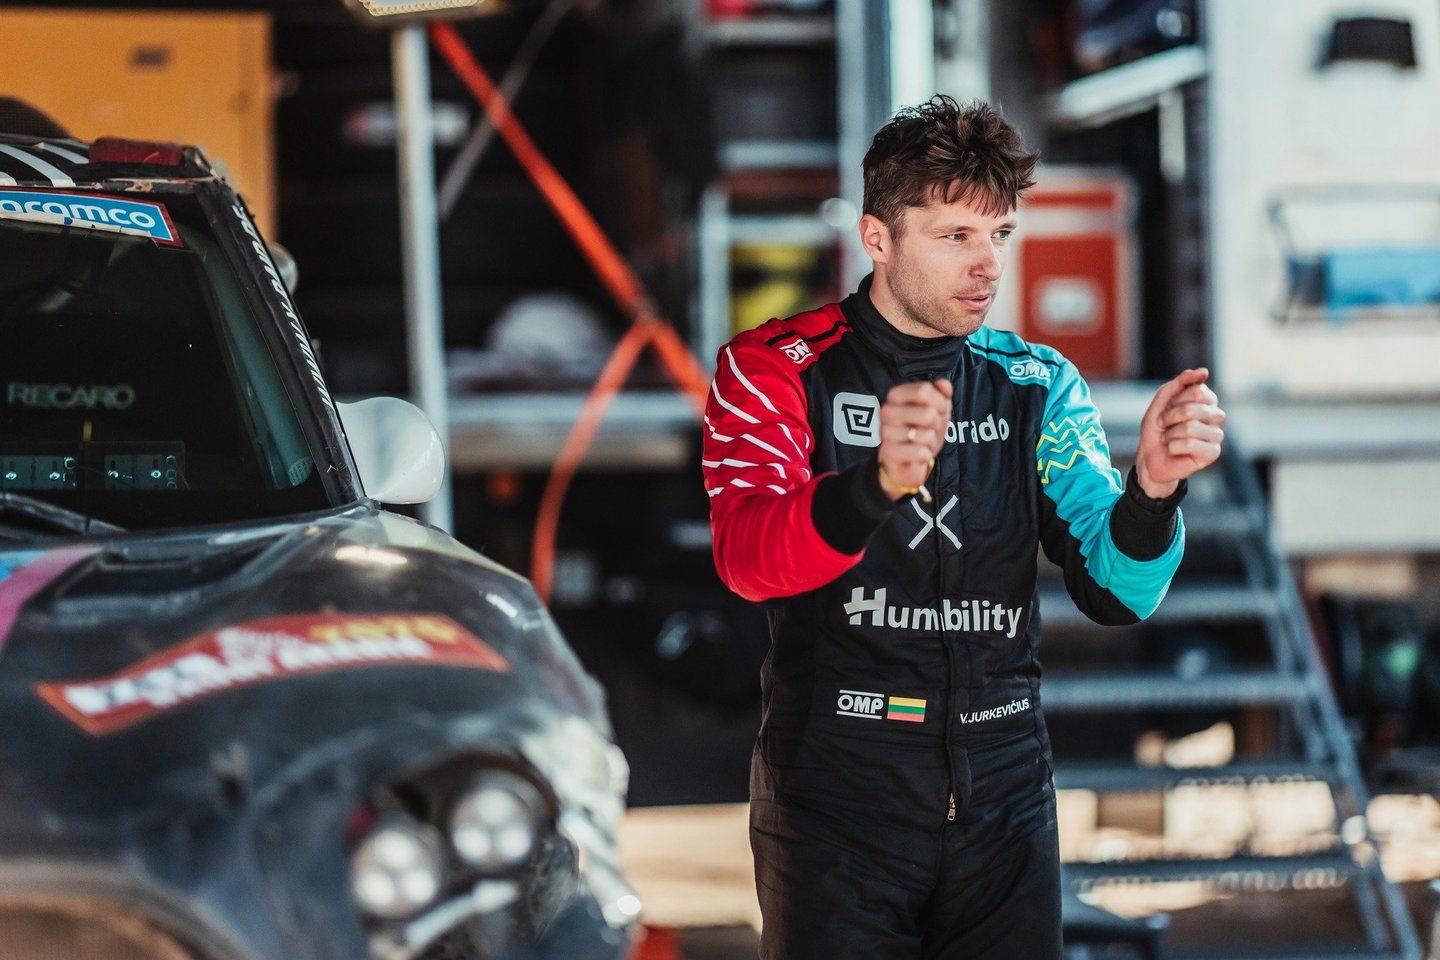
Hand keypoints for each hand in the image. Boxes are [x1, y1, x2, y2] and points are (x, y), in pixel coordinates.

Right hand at [876, 379, 951, 499]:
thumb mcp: (936, 408)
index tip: (939, 410)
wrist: (907, 460)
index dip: (940, 402)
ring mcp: (885, 431)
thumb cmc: (921, 429)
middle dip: (937, 425)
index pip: (924, 390)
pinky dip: (925, 455)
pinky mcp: (888, 451)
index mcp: (895, 395)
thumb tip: (944, 385)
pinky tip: (917, 454)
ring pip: (926, 435)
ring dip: (931, 442)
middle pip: (928, 413)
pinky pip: (920, 453)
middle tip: (929, 429)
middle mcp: (887, 411)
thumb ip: (941, 392)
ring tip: (921, 443)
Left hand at [1135, 368, 1224, 497]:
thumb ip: (1181, 383)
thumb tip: (1204, 371)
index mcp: (1207, 400)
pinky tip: (1173, 450)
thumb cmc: (1158, 428)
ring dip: (1170, 434)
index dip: (1174, 401)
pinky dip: (1173, 447)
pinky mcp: (1213, 453)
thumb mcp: (1163, 400)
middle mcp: (1216, 416)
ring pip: (1190, 427)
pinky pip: (1190, 444)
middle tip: (1164, 426)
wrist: (1149, 457)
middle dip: (1169, 418)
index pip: (1197, 391)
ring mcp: (1217, 434)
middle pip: (1192, 409)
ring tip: (1168, 439)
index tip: (1167, 409)